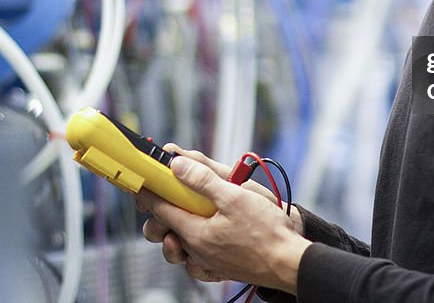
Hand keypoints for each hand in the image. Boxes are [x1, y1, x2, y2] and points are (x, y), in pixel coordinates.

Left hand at [136, 150, 309, 293]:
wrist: (289, 262)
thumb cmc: (267, 232)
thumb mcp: (235, 196)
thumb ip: (203, 180)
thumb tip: (177, 165)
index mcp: (195, 232)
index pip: (159, 209)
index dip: (149, 190)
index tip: (144, 178)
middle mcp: (195, 250)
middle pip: (162, 230)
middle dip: (158, 211)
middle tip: (168, 192)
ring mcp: (205, 262)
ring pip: (176, 246)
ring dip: (174, 229)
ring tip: (186, 213)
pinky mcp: (217, 268)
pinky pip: (193, 261)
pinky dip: (191, 248)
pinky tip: (202, 235)